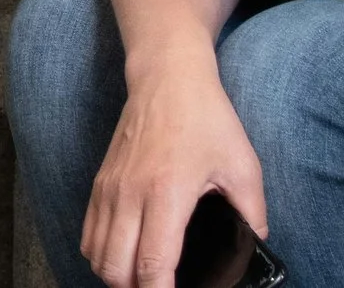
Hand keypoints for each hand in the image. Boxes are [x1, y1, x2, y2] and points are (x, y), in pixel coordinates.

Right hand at [83, 57, 266, 287]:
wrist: (167, 77)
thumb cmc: (205, 118)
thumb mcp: (243, 166)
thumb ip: (252, 213)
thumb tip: (255, 246)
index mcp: (167, 193)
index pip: (152, 264)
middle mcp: (130, 195)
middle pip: (115, 269)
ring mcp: (110, 189)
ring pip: (96, 255)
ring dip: (116, 275)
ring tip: (143, 278)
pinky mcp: (100, 182)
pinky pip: (88, 233)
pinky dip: (101, 254)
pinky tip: (124, 257)